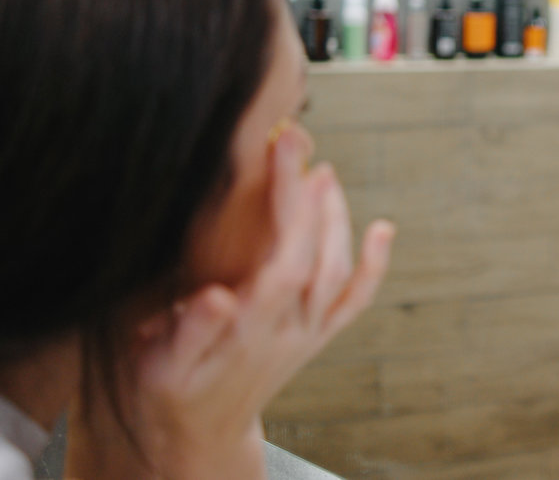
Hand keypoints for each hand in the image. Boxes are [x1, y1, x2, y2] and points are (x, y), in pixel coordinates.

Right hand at [71, 126, 393, 478]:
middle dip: (308, 195)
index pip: (283, 260)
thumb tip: (217, 296)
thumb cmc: (169, 389)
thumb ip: (188, 332)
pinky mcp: (318, 335)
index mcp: (248, 333)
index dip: (288, 206)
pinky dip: (375, 264)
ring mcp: (309, 333)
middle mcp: (289, 332)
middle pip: (315, 255)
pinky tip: (384, 230)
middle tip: (294, 142)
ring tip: (321, 171)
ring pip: (339, 271)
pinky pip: (355, 299)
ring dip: (336, 218)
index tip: (278, 154)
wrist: (198, 432)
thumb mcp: (158, 367)